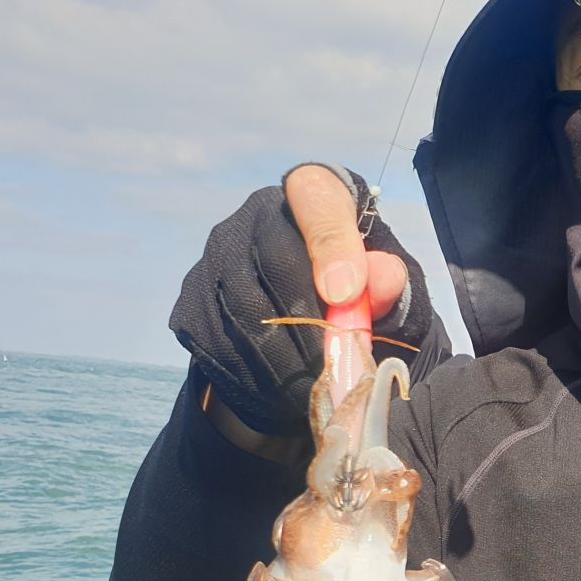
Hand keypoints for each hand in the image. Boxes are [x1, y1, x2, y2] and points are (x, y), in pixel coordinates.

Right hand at [169, 166, 426, 435]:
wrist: (299, 332)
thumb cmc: (353, 299)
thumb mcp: (384, 291)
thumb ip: (388, 282)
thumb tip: (383, 277)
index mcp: (313, 195)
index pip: (317, 201)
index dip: (331, 246)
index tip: (345, 296)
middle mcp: (255, 216)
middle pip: (277, 262)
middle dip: (312, 318)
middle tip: (336, 359)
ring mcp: (216, 256)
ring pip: (246, 307)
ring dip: (286, 353)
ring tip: (316, 379)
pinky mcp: (192, 300)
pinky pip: (220, 339)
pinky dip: (255, 371)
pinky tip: (281, 385)